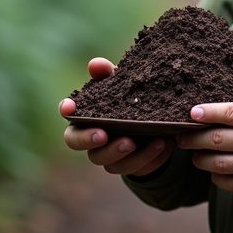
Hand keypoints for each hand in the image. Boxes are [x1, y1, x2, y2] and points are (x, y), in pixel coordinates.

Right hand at [60, 57, 173, 176]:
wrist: (149, 123)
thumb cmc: (126, 99)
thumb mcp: (120, 84)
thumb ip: (107, 74)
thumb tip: (96, 65)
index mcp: (85, 118)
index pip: (68, 114)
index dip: (67, 110)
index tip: (69, 107)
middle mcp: (91, 140)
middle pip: (83, 146)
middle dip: (92, 140)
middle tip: (108, 135)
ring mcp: (109, 157)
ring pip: (112, 164)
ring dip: (132, 155)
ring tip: (153, 140)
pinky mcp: (129, 166)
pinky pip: (137, 168)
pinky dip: (151, 157)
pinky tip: (165, 144)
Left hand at [177, 60, 232, 196]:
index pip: (230, 113)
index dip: (207, 112)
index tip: (190, 113)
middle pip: (218, 139)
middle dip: (194, 139)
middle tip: (181, 138)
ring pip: (221, 164)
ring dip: (202, 160)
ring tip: (194, 156)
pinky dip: (219, 180)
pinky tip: (215, 173)